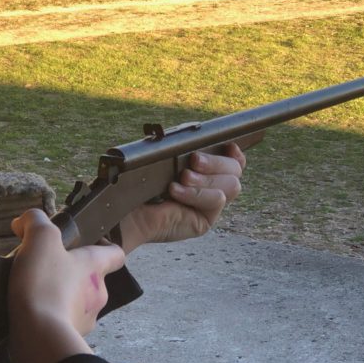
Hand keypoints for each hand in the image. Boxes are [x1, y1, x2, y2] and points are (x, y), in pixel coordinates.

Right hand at [7, 209, 125, 362]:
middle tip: (46, 269)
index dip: (104, 247)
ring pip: (77, 304)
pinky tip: (31, 315)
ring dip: (61, 297)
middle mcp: (98, 294)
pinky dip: (51, 319)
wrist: (39, 337)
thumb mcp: (40, 239)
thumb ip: (35, 222)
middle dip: (71, 274)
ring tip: (34, 293)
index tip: (86, 244)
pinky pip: (63, 325)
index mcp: (95, 267)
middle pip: (91, 279)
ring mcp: (86, 321)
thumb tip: (24, 221)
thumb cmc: (46, 284)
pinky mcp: (69, 340)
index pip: (115, 254)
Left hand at [118, 143, 245, 252]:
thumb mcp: (167, 159)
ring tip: (182, 178)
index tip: (229, 145)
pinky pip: (216, 200)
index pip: (234, 160)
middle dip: (216, 162)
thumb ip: (188, 150)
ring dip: (206, 178)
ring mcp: (210, 204)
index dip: (236, 152)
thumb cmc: (141, 182)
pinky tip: (176, 191)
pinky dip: (196, 193)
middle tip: (194, 160)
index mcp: (205, 168)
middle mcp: (211, 185)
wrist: (127, 209)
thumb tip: (206, 143)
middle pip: (235, 169)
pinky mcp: (206, 219)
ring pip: (231, 185)